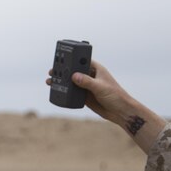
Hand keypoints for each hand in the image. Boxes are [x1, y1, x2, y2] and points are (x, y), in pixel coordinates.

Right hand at [46, 59, 166, 150]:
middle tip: (52, 71)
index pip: (82, 60)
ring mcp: (87, 86)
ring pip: (71, 82)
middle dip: (63, 71)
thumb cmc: (116, 96)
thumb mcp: (100, 87)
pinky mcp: (84, 96)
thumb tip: (74, 76)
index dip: (72, 59)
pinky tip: (57, 91)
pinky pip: (72, 92)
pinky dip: (65, 92)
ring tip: (50, 81)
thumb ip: (87, 81)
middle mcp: (91, 76)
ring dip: (62, 82)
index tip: (61, 59)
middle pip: (74, 71)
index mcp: (96, 69)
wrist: (120, 111)